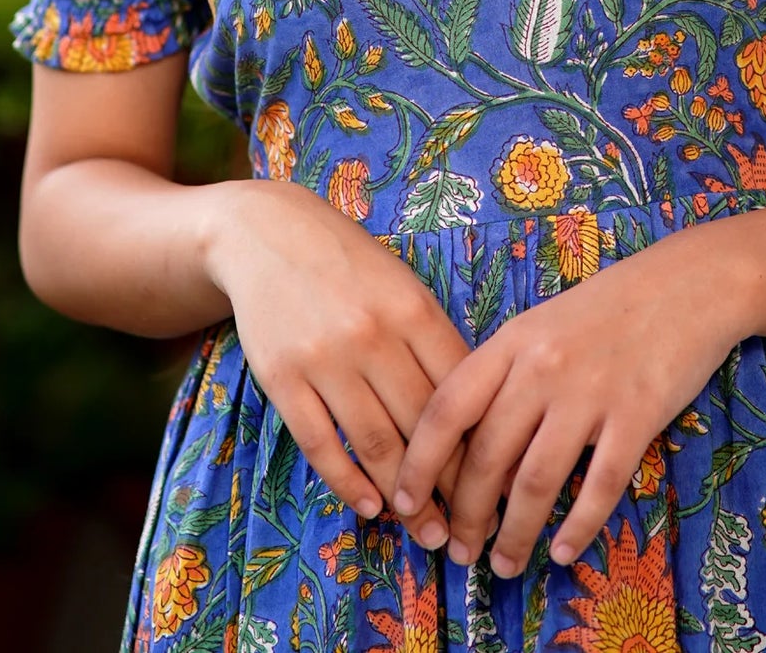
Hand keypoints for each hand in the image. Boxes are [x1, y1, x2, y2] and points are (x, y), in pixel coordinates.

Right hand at [205, 180, 472, 548]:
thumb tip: (475, 407)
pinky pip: (320, 443)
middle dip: (451, 485)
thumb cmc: (348, 263)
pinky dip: (347, 482)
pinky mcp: (282, 378)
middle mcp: (372, 335)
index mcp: (413, 309)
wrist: (266, 233)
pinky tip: (369, 506)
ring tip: (427, 531)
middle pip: (422, 425)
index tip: (499, 481)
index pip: (459, 391)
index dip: (482, 442)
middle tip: (471, 528)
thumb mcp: (402, 284)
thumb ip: (434, 338)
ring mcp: (325, 359)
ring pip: (375, 443)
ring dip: (405, 497)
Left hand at [390, 228, 743, 575]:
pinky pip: (600, 485)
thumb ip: (507, 378)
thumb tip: (478, 453)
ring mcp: (591, 392)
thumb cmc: (610, 306)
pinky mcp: (638, 415)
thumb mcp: (542, 326)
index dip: (419, 462)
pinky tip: (563, 550)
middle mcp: (543, 366)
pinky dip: (577, 527)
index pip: (447, 408)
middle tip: (460, 551)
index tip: (405, 503)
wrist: (688, 284)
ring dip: (515, 534)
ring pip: (536, 481)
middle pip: (487, 456)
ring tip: (505, 563)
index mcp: (512, 340)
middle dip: (467, 515)